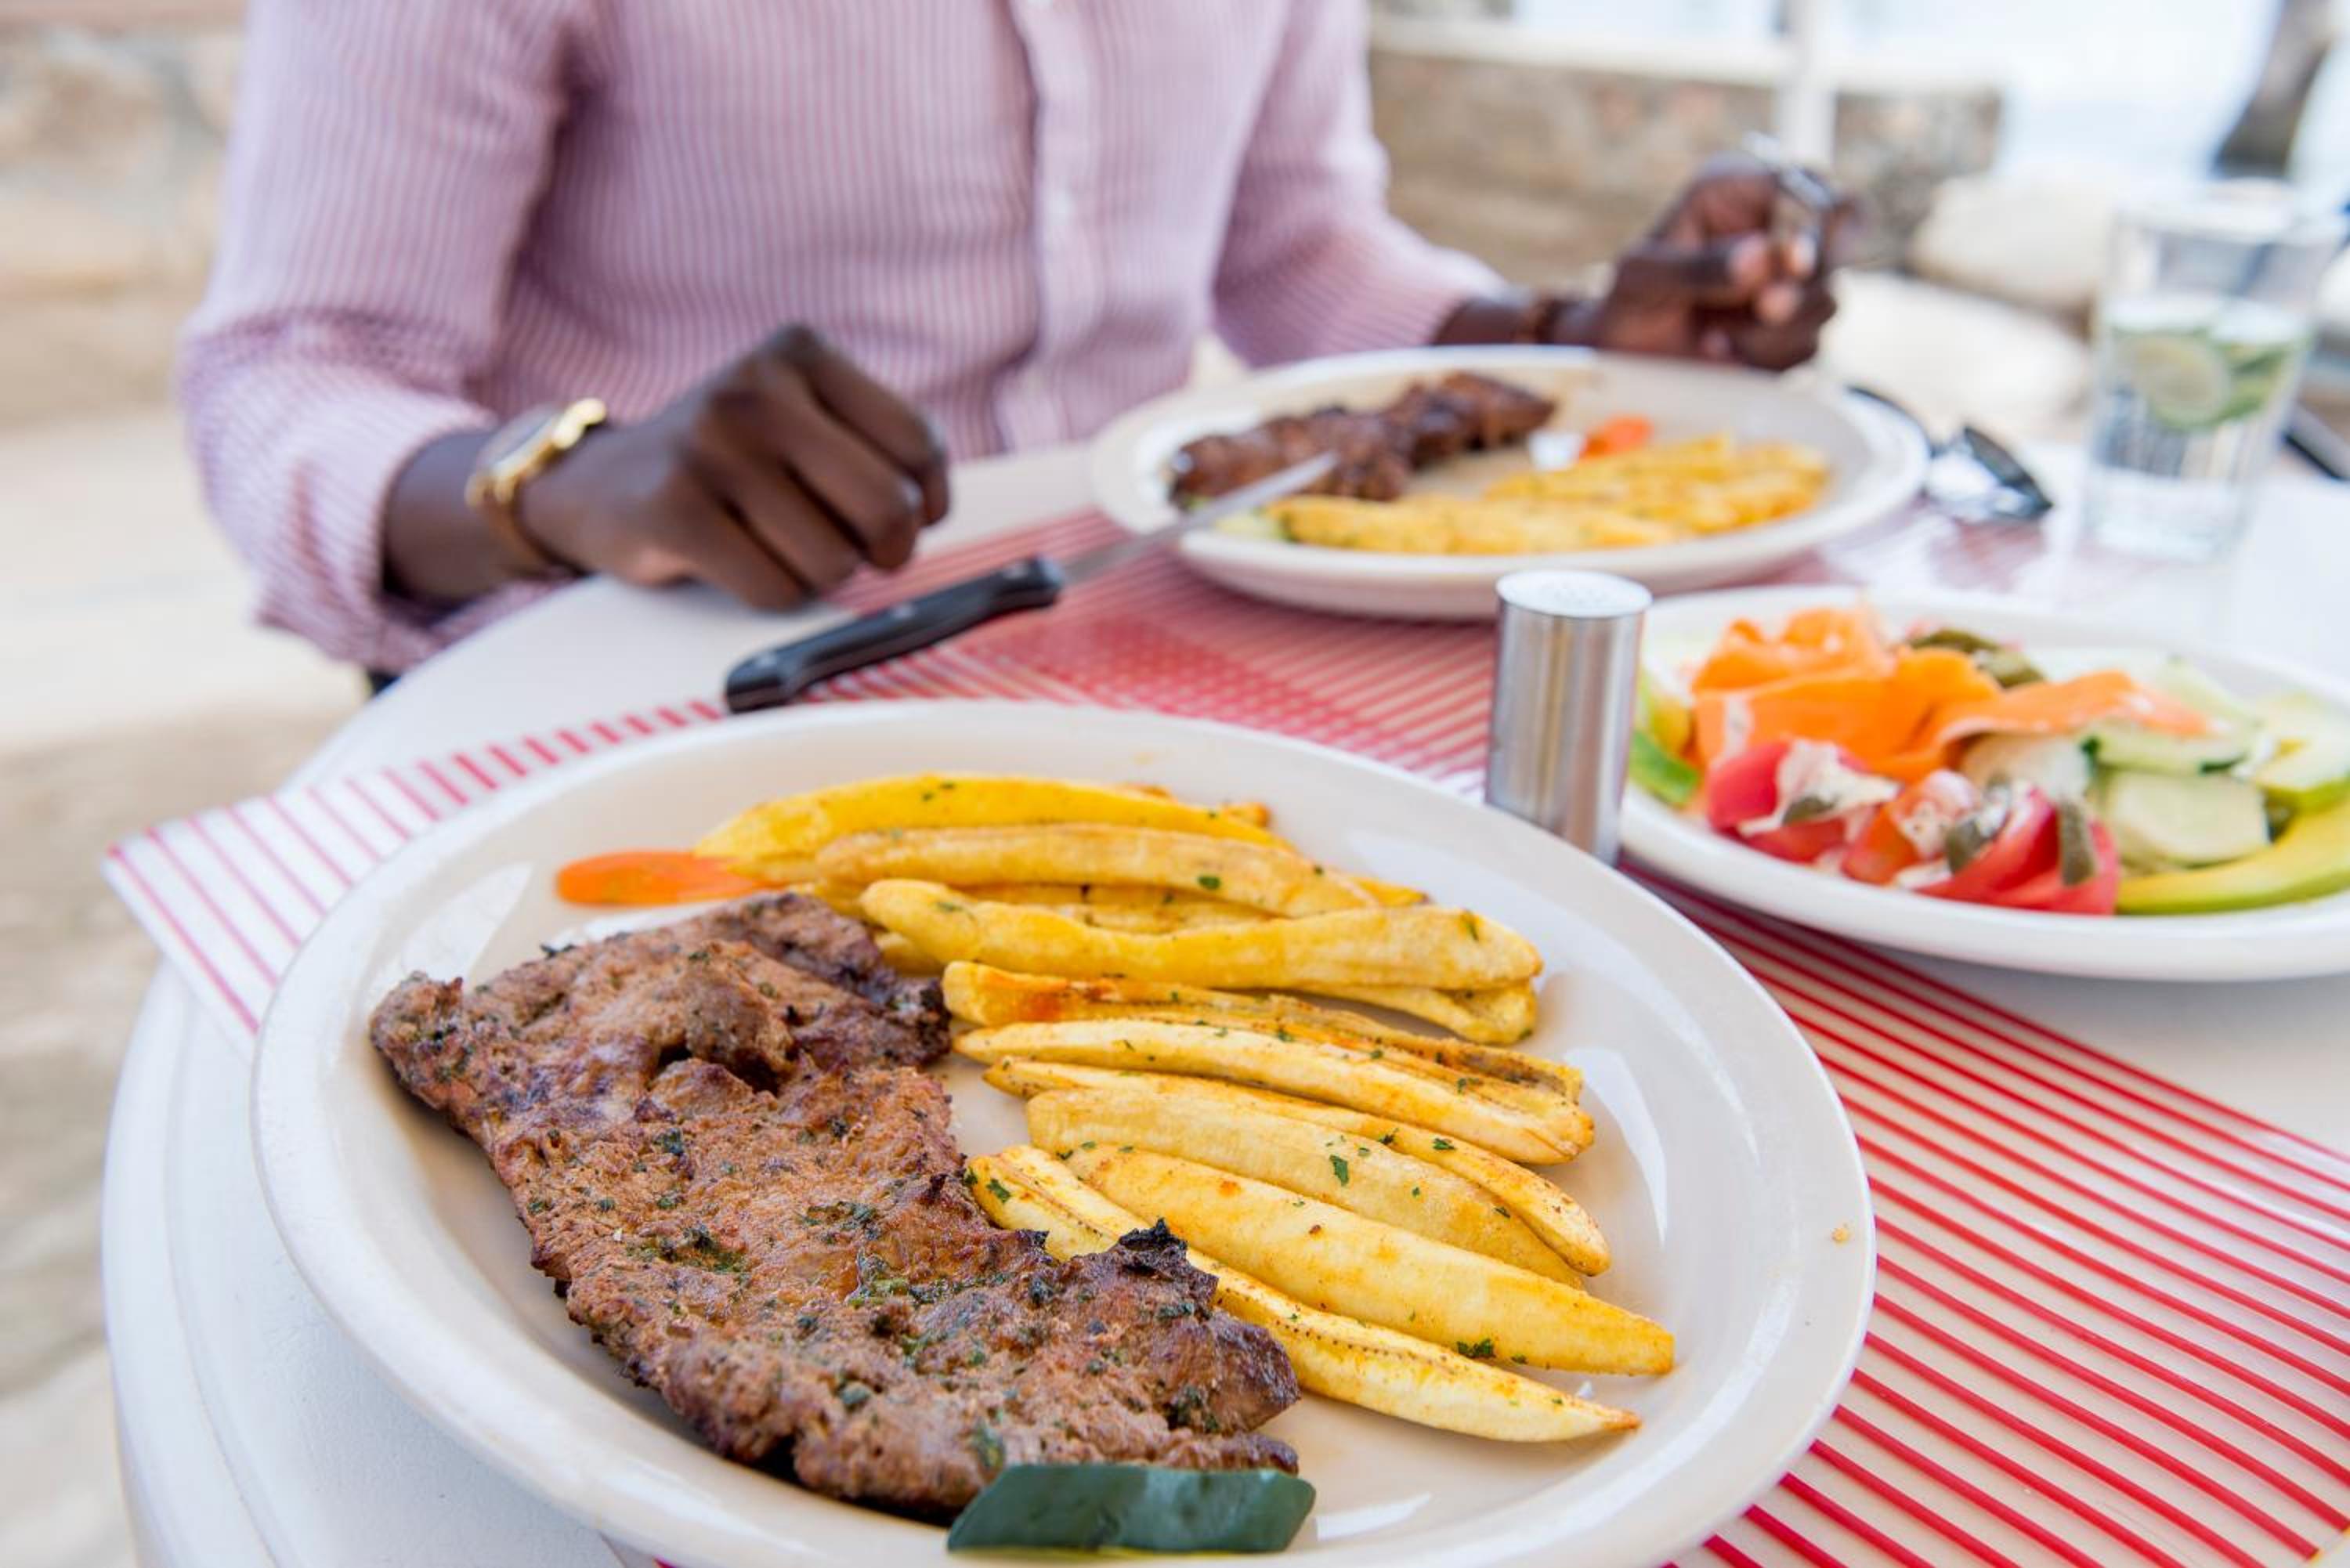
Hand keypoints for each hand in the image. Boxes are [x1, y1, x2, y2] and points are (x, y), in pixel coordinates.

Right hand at [520, 326, 948, 608]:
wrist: (599, 485)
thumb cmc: (729, 464)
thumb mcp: (801, 421)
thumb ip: (874, 449)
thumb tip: (926, 515)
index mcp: (800, 351)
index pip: (918, 443)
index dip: (926, 503)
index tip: (901, 516)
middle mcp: (755, 385)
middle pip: (887, 507)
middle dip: (882, 550)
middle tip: (850, 551)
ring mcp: (710, 444)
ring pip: (833, 560)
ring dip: (818, 574)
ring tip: (773, 542)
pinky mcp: (674, 508)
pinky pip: (776, 590)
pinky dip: (771, 593)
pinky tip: (735, 559)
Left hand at [1581, 154, 1854, 370]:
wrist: (1625, 356)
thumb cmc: (1628, 300)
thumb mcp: (1644, 277)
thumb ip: (1698, 266)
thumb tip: (1761, 257)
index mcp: (1740, 191)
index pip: (1811, 188)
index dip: (1819, 223)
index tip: (1796, 262)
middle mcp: (1775, 229)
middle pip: (1837, 244)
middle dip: (1805, 285)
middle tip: (1765, 310)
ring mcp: (1790, 281)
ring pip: (1827, 300)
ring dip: (1773, 330)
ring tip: (1712, 338)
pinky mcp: (1794, 329)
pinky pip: (1808, 345)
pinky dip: (1765, 357)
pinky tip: (1719, 352)